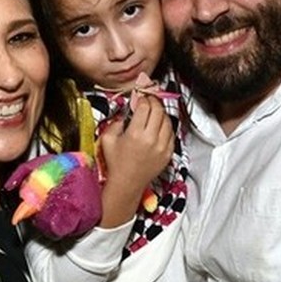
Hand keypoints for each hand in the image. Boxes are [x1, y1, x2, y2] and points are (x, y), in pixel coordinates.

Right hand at [97, 95, 174, 225]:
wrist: (127, 183)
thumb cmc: (116, 163)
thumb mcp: (108, 139)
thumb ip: (116, 122)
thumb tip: (127, 112)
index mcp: (135, 134)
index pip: (145, 106)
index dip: (142, 98)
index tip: (140, 97)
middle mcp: (151, 139)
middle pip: (158, 110)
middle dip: (153, 101)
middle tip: (149, 100)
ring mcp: (162, 147)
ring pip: (167, 120)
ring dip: (161, 113)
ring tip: (154, 112)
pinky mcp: (168, 153)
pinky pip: (172, 133)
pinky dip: (166, 126)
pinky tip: (159, 126)